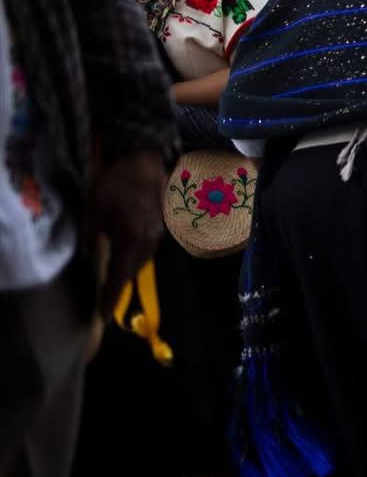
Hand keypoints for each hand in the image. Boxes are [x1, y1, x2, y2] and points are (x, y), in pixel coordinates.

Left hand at [92, 149, 166, 309]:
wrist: (145, 160)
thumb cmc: (117, 183)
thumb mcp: (95, 209)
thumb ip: (93, 234)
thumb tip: (92, 253)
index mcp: (131, 242)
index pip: (120, 278)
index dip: (111, 298)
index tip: (104, 316)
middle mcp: (149, 242)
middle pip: (134, 271)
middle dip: (121, 283)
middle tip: (107, 293)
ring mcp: (159, 233)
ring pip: (144, 259)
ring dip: (130, 267)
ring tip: (118, 272)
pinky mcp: (164, 224)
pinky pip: (150, 246)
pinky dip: (139, 253)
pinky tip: (132, 247)